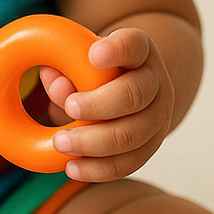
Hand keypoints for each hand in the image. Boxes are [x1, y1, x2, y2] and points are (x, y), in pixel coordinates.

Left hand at [39, 26, 173, 180]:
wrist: (131, 88)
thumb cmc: (97, 69)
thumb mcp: (80, 58)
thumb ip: (64, 66)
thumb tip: (56, 84)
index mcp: (139, 51)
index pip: (134, 44)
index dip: (117, 49)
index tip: (93, 55)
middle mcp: (155, 82)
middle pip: (135, 94)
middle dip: (99, 105)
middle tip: (69, 107)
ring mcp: (157, 116)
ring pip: (133, 134)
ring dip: (93, 142)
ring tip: (60, 142)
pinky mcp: (150, 146)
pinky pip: (128, 163)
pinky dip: (98, 169)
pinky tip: (72, 167)